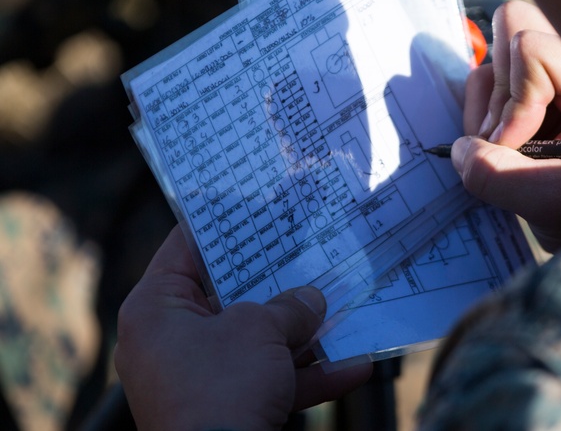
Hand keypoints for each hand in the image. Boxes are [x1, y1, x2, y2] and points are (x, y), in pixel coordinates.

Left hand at [114, 226, 371, 430]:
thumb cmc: (221, 387)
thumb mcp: (260, 329)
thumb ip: (289, 306)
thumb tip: (310, 300)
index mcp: (156, 309)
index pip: (185, 248)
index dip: (223, 223)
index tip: (254, 200)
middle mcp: (171, 340)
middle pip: (229, 295)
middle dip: (278, 281)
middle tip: (307, 249)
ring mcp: (198, 378)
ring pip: (257, 341)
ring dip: (303, 332)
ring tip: (343, 309)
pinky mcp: (225, 408)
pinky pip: (269, 381)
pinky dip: (308, 375)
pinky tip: (354, 367)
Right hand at [451, 0, 560, 251]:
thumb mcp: (556, 200)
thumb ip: (500, 174)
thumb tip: (459, 149)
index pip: (535, 50)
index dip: (517, 99)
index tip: (516, 146)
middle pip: (511, 31)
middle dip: (498, 91)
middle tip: (506, 142)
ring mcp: (542, 91)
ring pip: (489, 69)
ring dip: (483, 117)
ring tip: (505, 159)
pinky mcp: (520, 111)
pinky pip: (480, 97)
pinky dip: (477, 128)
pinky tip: (500, 159)